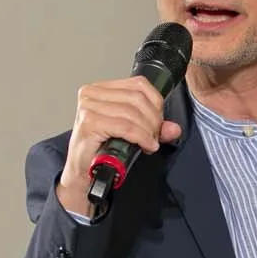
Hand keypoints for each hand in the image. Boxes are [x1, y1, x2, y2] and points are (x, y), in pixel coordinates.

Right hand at [57, 77, 180, 214]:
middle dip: (153, 120)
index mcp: (100, 89)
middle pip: (138, 98)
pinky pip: (126, 126)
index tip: (158, 123)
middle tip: (155, 137)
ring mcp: (88, 107)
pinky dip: (141, 137)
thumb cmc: (100, 151)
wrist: (82, 173)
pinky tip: (145, 145)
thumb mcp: (131, 133)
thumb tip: (174, 128)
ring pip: (133, 112)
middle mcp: (91, 94)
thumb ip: (153, 127)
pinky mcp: (89, 123)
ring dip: (148, 130)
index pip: (139, 84)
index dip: (156, 104)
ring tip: (149, 143)